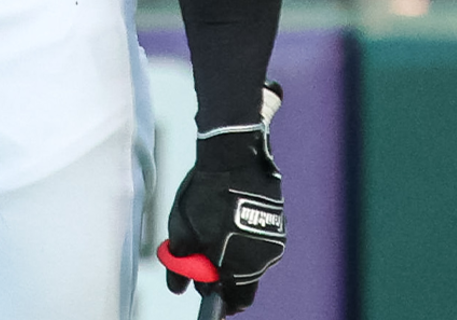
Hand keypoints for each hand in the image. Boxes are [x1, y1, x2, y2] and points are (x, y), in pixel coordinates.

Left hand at [164, 85, 286, 315]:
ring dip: (234, 258)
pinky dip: (244, 242)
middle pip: (244, 284)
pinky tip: (229, 222)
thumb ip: (182, 264)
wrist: (235, 155)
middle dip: (224, 279)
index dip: (217, 298)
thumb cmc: (205, 192)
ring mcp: (273, 242)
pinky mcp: (278, 225)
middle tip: (206, 262)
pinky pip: (259, 245)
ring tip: (215, 233)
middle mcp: (262, 259)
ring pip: (252, 264)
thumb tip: (178, 288)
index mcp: (239, 265)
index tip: (206, 293)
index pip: (235, 300)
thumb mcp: (183, 230)